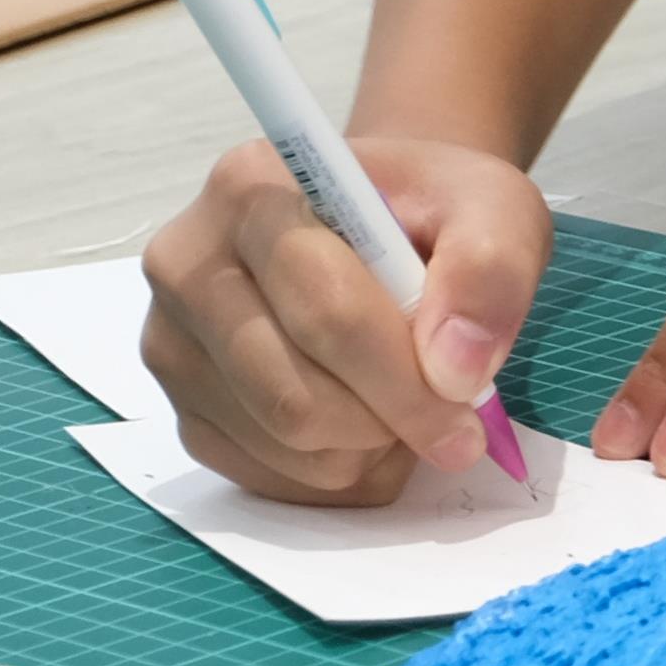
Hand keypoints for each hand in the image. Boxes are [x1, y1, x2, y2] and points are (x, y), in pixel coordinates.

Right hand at [141, 133, 549, 509]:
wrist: (383, 228)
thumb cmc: (431, 215)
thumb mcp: (492, 208)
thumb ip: (489, 271)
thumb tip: (454, 370)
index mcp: (251, 189)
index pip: (326, 314)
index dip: (406, 383)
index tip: (468, 416)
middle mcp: (188, 264)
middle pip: (292, 396)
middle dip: (388, 423)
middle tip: (450, 423)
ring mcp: (172, 342)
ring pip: (278, 445)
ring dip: (364, 450)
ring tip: (401, 401)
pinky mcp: (183, 406)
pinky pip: (262, 476)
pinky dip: (332, 471)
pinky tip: (362, 422)